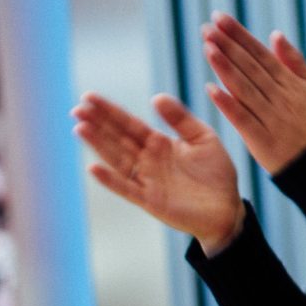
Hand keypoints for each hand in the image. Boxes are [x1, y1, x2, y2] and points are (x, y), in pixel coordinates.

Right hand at [73, 92, 244, 250]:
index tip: (89, 97)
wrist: (228, 209)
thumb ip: (181, 119)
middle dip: (98, 124)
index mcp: (159, 142)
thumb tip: (156, 96)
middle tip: (77, 109)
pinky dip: (110, 180)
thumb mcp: (203, 138)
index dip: (110, 111)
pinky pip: (127, 188)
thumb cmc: (216, 173)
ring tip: (80, 128)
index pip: (129, 124)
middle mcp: (148, 160)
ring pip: (117, 159)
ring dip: (98, 145)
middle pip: (118, 138)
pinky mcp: (150, 200)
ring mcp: (147, 180)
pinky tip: (94, 168)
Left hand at [202, 12, 305, 173]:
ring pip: (245, 88)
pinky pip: (243, 119)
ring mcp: (271, 118)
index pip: (261, 54)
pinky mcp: (262, 140)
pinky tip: (211, 89)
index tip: (220, 18)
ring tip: (207, 47)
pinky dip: (228, 104)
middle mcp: (280, 97)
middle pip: (250, 67)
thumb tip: (275, 34)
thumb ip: (294, 61)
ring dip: (225, 68)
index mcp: (291, 83)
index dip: (239, 35)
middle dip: (227, 45)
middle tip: (207, 27)